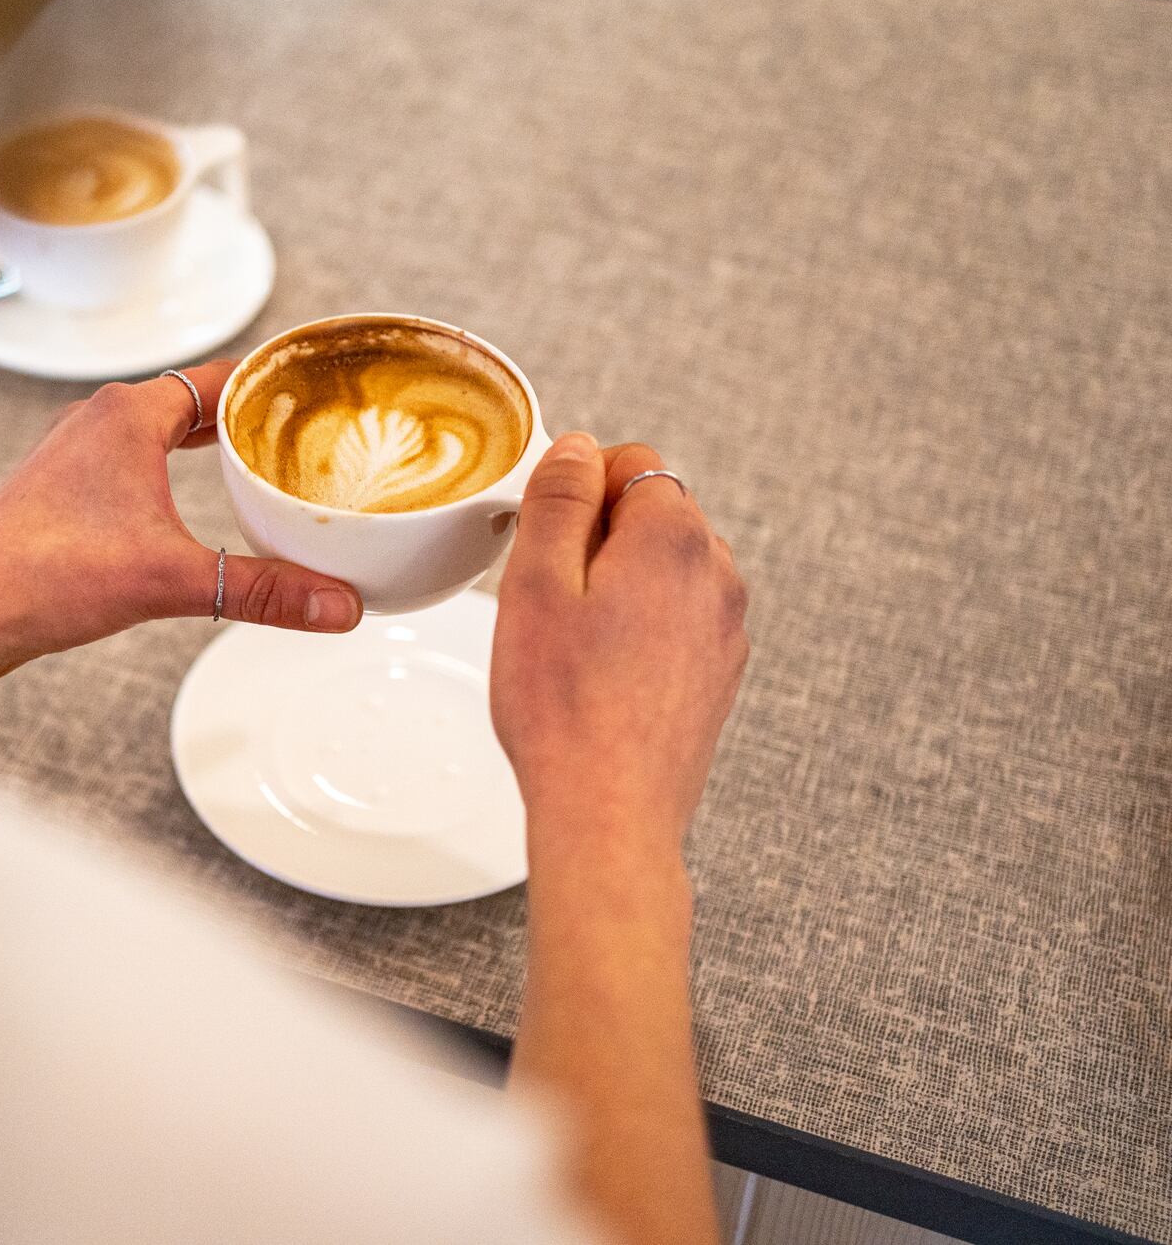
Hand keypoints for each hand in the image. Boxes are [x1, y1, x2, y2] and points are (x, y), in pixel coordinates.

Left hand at [0, 361, 362, 663]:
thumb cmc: (45, 577)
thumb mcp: (173, 580)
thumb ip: (264, 591)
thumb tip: (337, 605)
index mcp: (128, 415)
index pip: (221, 376)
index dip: (271, 382)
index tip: (313, 390)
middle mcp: (97, 420)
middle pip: (191, 400)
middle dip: (245, 416)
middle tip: (298, 432)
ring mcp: (72, 452)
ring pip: (155, 429)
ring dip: (202, 442)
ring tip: (251, 463)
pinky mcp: (58, 486)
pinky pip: (126, 459)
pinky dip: (165, 468)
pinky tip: (181, 502)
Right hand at [491, 433, 748, 859]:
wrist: (609, 811)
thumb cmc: (564, 708)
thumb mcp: (536, 583)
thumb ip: (560, 501)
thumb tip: (577, 449)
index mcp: (673, 539)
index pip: (634, 461)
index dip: (579, 486)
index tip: (543, 530)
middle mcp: (715, 574)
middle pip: (654, 512)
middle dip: (599, 534)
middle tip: (547, 592)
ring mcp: (725, 627)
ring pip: (665, 566)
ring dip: (620, 580)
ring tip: (571, 638)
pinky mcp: (719, 672)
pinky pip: (677, 616)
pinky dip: (640, 625)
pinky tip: (600, 671)